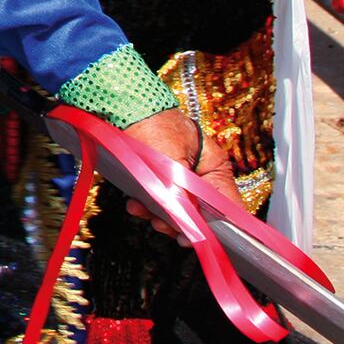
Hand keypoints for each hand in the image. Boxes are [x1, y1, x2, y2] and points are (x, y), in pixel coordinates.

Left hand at [113, 107, 238, 235]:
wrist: (116, 103)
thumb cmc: (148, 126)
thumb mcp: (169, 167)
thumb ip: (183, 199)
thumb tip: (191, 228)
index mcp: (215, 166)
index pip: (227, 208)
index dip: (214, 229)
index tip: (193, 240)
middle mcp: (202, 172)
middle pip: (200, 214)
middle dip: (178, 223)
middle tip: (160, 225)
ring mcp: (181, 175)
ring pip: (177, 210)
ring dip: (158, 215)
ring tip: (141, 210)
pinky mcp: (160, 176)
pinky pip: (159, 200)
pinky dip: (147, 205)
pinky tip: (134, 203)